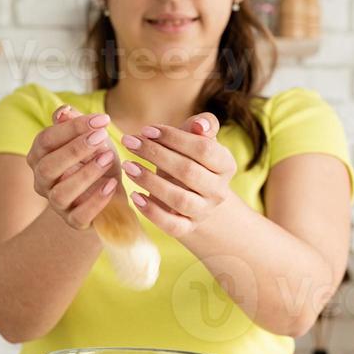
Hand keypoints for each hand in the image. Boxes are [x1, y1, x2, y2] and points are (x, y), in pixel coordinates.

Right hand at [26, 104, 120, 229]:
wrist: (115, 190)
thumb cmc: (98, 160)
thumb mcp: (92, 138)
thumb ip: (76, 124)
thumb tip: (63, 112)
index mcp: (40, 157)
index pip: (46, 140)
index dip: (72, 128)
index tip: (102, 119)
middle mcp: (42, 182)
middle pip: (47, 167)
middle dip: (74, 150)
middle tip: (101, 137)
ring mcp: (56, 204)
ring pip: (60, 193)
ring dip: (85, 174)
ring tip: (108, 159)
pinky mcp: (74, 221)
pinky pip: (79, 215)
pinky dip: (96, 200)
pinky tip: (112, 185)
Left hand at [119, 113, 236, 237]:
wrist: (191, 193)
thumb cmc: (189, 158)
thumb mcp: (197, 139)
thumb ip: (203, 125)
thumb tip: (199, 126)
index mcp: (225, 165)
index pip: (203, 148)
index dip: (174, 137)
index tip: (146, 130)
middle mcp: (218, 191)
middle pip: (188, 172)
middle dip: (156, 154)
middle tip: (130, 143)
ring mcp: (204, 212)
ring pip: (179, 199)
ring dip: (150, 181)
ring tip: (128, 167)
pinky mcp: (187, 228)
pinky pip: (171, 225)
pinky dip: (151, 211)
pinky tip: (135, 195)